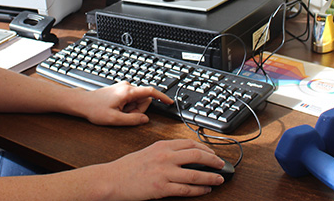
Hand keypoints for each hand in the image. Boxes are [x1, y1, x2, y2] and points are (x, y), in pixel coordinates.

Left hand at [77, 82, 173, 125]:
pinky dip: (127, 107)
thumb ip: (132, 120)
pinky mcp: (121, 91)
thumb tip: (145, 119)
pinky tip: (116, 110)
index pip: (150, 92)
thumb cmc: (94, 109)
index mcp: (127, 92)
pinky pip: (131, 100)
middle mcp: (127, 87)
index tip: (169, 102)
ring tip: (118, 113)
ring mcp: (124, 88)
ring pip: (137, 100)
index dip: (162, 97)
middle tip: (124, 115)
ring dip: (131, 109)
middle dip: (138, 110)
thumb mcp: (114, 119)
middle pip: (144, 99)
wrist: (83, 103)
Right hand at [94, 139, 225, 199]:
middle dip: (213, 160)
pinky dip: (199, 190)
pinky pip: (186, 189)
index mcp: (161, 146)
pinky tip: (205, 190)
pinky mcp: (161, 188)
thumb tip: (183, 156)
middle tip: (221, 164)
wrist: (112, 179)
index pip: (189, 143)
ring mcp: (164, 172)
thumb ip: (165, 152)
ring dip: (211, 177)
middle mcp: (165, 156)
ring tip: (219, 179)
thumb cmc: (127, 167)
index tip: (212, 153)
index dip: (205, 148)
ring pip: (195, 173)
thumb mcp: (148, 152)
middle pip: (197, 155)